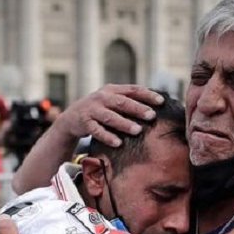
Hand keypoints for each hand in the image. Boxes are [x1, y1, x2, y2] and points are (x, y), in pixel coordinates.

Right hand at [50, 84, 164, 146]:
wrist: (71, 117)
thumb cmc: (100, 110)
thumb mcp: (112, 101)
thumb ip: (129, 101)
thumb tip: (157, 106)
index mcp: (112, 90)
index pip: (132, 90)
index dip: (147, 95)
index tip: (161, 101)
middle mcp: (102, 98)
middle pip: (122, 102)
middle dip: (137, 109)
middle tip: (152, 116)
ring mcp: (92, 110)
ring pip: (110, 117)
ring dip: (124, 123)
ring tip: (137, 130)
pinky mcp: (84, 123)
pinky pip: (97, 131)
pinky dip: (107, 137)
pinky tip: (118, 143)